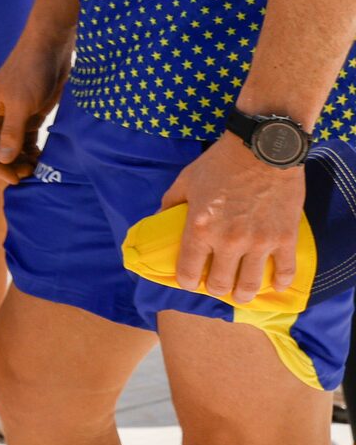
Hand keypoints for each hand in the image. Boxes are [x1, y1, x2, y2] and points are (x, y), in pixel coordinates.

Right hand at [0, 35, 69, 184]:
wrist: (50, 49)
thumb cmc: (31, 73)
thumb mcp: (20, 104)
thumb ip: (11, 133)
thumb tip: (3, 160)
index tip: (16, 179)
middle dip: (9, 166)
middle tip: (30, 174)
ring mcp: (13, 117)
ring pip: (12, 148)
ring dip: (21, 161)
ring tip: (38, 169)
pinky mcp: (29, 116)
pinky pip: (26, 141)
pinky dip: (32, 152)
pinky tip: (43, 159)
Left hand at [160, 136, 306, 304]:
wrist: (261, 149)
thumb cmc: (220, 163)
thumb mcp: (186, 180)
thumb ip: (171, 203)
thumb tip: (159, 220)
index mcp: (200, 228)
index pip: (189, 270)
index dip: (187, 281)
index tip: (189, 282)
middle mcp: (229, 241)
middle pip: (221, 284)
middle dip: (216, 289)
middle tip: (217, 287)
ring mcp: (259, 242)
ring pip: (250, 285)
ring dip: (243, 295)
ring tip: (241, 295)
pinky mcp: (284, 238)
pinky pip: (285, 271)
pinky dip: (279, 283)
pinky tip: (274, 286)